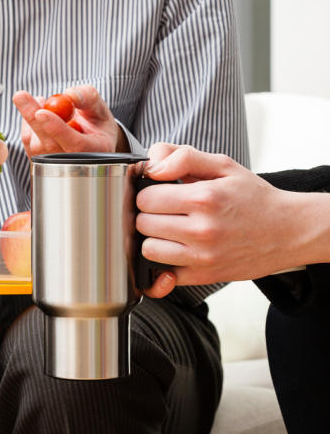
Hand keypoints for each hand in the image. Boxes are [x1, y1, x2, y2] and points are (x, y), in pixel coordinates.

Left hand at [12, 85, 127, 156]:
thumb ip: (88, 98)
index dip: (57, 129)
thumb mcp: (100, 108)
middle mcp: (73, 163)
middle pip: (48, 144)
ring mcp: (52, 165)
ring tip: (46, 103)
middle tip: (20, 95)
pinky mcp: (37, 160)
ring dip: (33, 115)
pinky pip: (27, 139)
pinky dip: (29, 121)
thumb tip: (69, 94)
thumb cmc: (96, 124)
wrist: (86, 141)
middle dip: (33, 118)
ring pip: (35, 141)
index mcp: (95, 150)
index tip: (41, 113)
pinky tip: (41, 115)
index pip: (75, 144)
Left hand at [135, 143, 298, 297]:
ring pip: (148, 250)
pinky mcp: (204, 276)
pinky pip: (163, 276)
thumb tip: (152, 166)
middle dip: (150, 214)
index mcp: (204, 198)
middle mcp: (202, 230)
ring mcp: (203, 257)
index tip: (161, 193)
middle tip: (167, 211)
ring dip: (154, 239)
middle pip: (143, 223)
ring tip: (170, 230)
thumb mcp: (223, 166)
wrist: (289, 230)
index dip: (149, 193)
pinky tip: (175, 250)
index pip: (145, 198)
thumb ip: (183, 157)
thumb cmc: (253, 197)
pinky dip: (163, 264)